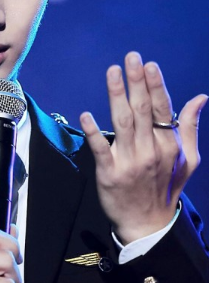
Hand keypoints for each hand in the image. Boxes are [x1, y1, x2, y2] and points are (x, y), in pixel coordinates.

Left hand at [80, 51, 207, 244]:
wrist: (148, 224)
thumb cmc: (167, 187)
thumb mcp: (188, 159)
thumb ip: (189, 127)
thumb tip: (201, 97)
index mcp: (169, 145)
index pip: (162, 109)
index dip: (155, 85)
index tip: (149, 64)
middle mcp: (151, 150)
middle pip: (142, 110)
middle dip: (137, 82)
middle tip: (130, 57)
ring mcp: (130, 162)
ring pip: (123, 123)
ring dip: (117, 96)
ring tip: (113, 72)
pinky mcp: (110, 174)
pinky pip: (101, 150)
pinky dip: (94, 132)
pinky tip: (86, 114)